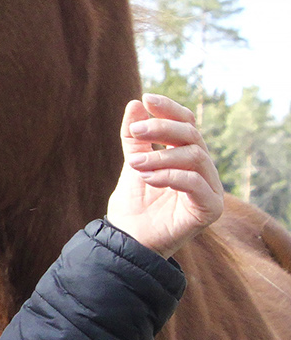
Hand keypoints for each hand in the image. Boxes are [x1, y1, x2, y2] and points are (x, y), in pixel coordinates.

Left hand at [104, 94, 223, 256]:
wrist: (130, 240)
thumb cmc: (134, 204)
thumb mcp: (132, 162)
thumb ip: (134, 137)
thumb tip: (136, 103)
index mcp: (187, 156)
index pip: (188, 124)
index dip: (170, 109)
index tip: (147, 99)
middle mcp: (203, 170)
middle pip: (193, 136)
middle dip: (163, 128)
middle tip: (136, 131)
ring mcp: (210, 189)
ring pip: (195, 156)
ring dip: (161, 155)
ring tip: (134, 164)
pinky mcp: (211, 209)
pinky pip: (196, 184)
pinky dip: (170, 176)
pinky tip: (148, 178)